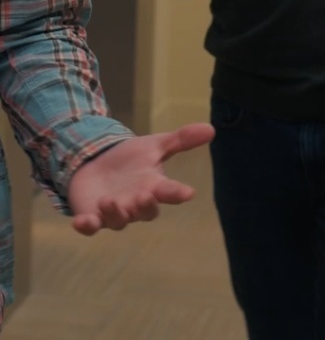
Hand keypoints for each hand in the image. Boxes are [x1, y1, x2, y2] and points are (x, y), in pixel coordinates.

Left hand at [68, 122, 214, 234]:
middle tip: (144, 196)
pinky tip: (81, 222)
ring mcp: (113, 213)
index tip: (188, 192)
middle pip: (145, 212)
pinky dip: (86, 226)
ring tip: (109, 200)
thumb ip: (181, 140)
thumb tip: (212, 128)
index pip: (169, 192)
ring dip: (115, 213)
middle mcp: (136, 204)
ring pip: (118, 221)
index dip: (177, 193)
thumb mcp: (155, 145)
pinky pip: (90, 226)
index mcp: (153, 187)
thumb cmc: (130, 159)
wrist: (96, 163)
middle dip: (145, 206)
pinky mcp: (91, 216)